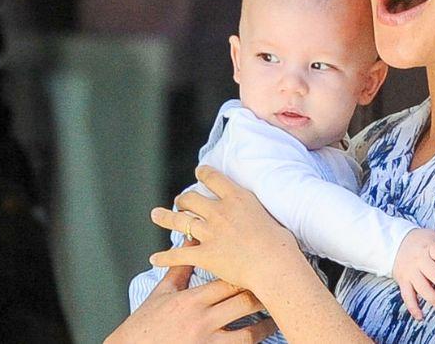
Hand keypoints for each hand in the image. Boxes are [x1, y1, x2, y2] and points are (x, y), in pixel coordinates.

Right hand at [106, 261, 275, 343]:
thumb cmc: (145, 325)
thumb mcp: (162, 295)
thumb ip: (179, 269)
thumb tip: (189, 243)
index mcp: (191, 300)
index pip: (228, 280)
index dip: (248, 274)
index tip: (263, 268)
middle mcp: (201, 320)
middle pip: (243, 303)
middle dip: (262, 296)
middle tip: (279, 289)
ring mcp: (207, 341)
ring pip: (248, 333)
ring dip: (266, 325)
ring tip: (277, 318)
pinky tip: (262, 338)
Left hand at [150, 166, 302, 293]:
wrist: (273, 263)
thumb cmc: (280, 243)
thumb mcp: (270, 216)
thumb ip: (256, 214)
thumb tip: (258, 217)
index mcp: (237, 198)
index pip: (214, 179)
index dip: (203, 173)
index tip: (199, 172)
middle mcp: (219, 212)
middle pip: (192, 198)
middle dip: (183, 199)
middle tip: (180, 201)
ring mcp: (210, 233)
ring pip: (179, 221)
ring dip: (165, 217)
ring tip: (157, 214)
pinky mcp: (204, 254)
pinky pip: (178, 254)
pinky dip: (164, 257)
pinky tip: (154, 258)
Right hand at [391, 228, 434, 319]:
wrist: (394, 243)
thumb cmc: (419, 240)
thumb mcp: (434, 236)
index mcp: (428, 247)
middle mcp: (418, 260)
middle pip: (432, 273)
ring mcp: (410, 272)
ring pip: (421, 287)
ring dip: (433, 299)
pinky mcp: (403, 281)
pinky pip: (407, 296)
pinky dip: (413, 308)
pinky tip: (420, 317)